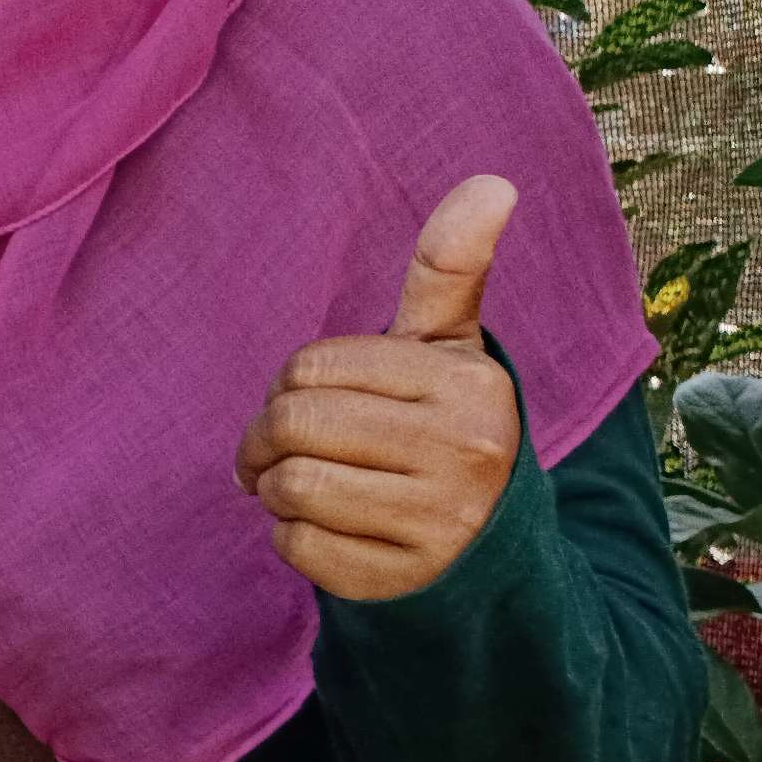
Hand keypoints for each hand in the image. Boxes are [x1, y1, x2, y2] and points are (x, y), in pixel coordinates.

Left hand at [235, 176, 521, 602]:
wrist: (490, 547)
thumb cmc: (444, 425)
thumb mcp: (449, 347)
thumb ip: (450, 268)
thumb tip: (493, 181)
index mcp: (469, 383)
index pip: (308, 367)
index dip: (292, 385)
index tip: (315, 401)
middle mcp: (466, 451)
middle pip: (290, 425)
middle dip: (268, 439)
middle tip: (287, 451)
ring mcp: (438, 522)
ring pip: (288, 487)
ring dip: (278, 490)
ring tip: (315, 487)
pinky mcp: (403, 579)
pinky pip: (297, 547)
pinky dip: (295, 539)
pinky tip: (337, 531)